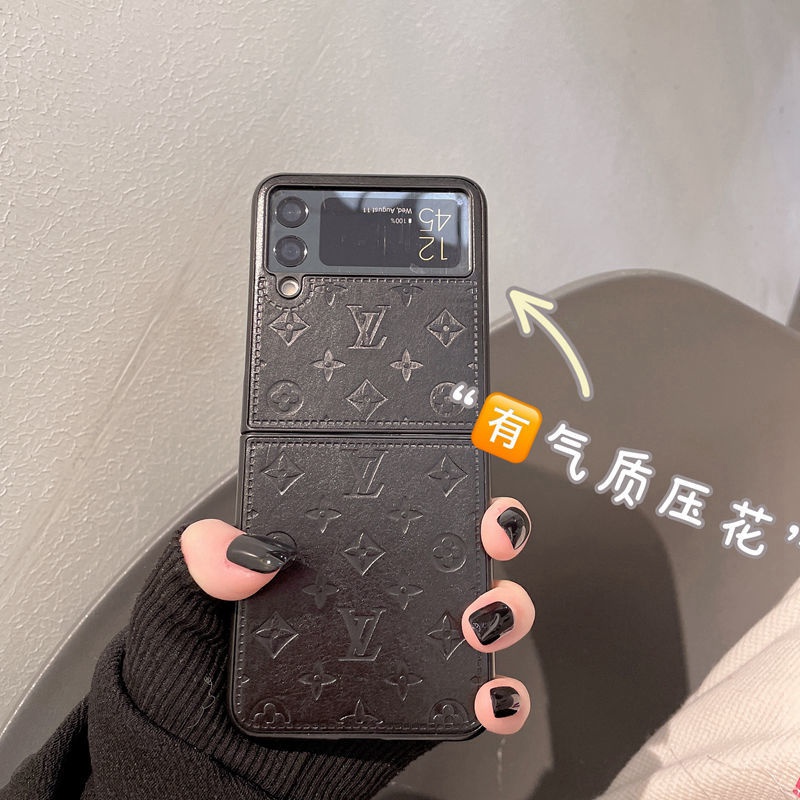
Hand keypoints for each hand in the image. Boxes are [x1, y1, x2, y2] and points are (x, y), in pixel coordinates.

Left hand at [182, 495, 534, 734]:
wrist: (206, 772)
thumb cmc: (193, 682)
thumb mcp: (183, 607)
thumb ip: (202, 567)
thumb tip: (229, 547)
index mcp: (334, 558)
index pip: (394, 506)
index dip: (434, 483)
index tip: (454, 464)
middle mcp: (379, 596)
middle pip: (455, 549)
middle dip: (492, 528)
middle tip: (491, 528)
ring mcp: (404, 649)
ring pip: (480, 613)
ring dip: (504, 606)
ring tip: (482, 615)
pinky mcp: (417, 705)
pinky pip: (474, 697)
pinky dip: (500, 696)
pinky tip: (490, 692)